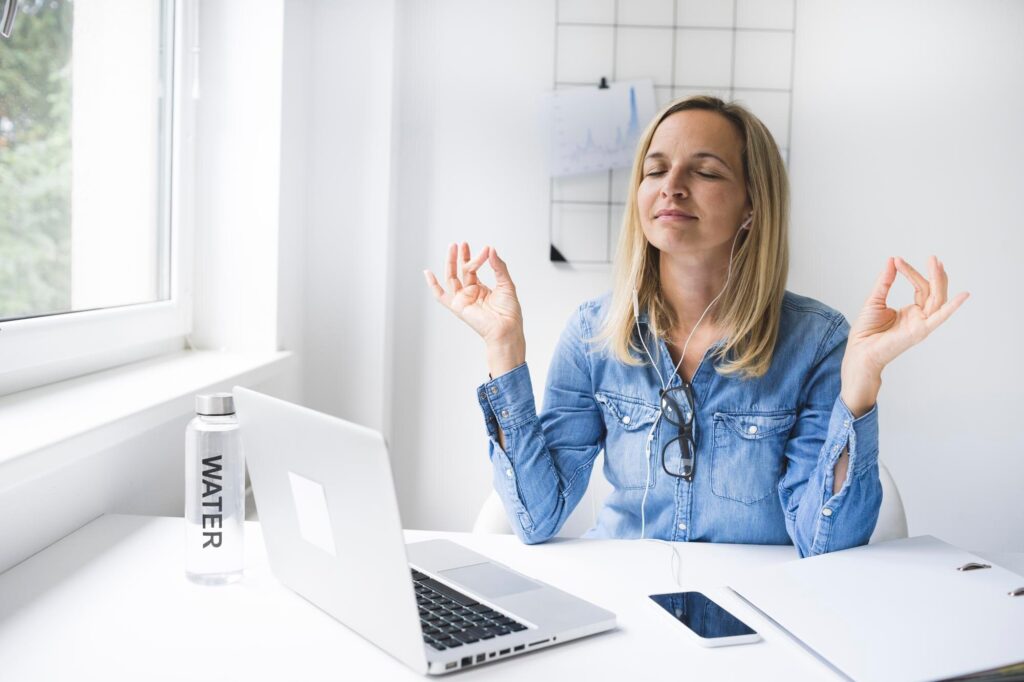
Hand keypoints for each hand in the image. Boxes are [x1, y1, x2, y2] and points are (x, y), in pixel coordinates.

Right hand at [423, 243, 525, 373]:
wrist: (506, 329)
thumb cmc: (509, 312)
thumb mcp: (506, 284)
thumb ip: (499, 267)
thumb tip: (491, 250)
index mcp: (481, 288)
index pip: (474, 268)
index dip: (479, 257)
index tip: (486, 249)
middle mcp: (470, 293)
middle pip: (461, 270)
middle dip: (461, 256)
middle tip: (462, 243)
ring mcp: (463, 299)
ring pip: (452, 277)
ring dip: (451, 262)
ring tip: (453, 247)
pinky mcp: (458, 306)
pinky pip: (441, 296)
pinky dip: (433, 285)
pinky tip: (427, 272)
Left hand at [841, 255, 968, 414]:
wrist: (859, 351)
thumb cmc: (866, 331)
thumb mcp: (875, 300)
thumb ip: (885, 281)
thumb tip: (892, 260)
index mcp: (911, 311)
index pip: (920, 287)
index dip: (912, 272)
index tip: (897, 260)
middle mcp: (920, 317)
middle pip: (933, 292)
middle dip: (934, 274)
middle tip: (932, 258)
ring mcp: (922, 324)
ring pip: (937, 299)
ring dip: (938, 280)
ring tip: (935, 263)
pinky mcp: (920, 331)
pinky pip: (940, 317)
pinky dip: (952, 307)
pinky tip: (963, 295)